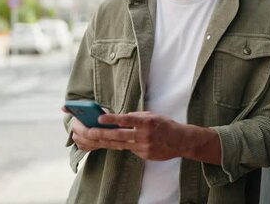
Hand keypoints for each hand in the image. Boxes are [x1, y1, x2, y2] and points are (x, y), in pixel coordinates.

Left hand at [62, 107, 220, 163]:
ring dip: (105, 141)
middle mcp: (144, 135)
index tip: (99, 117)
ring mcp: (143, 147)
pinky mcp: (144, 155)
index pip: (126, 119)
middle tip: (88, 131)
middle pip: (118, 135)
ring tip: (93, 138)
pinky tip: (110, 142)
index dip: (112, 119)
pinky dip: (120, 145)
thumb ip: (136, 117)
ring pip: (120, 144)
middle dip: (102, 133)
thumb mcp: (152, 116)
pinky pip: (129, 149)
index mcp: (146, 122)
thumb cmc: (165, 125)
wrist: (180, 141)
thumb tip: (121, 117)